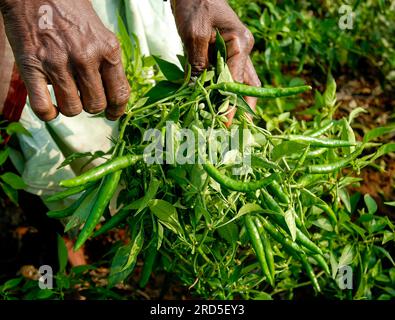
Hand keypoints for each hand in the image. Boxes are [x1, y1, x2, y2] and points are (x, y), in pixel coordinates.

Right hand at [0, 0, 129, 120]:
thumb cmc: (71, 10)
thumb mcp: (100, 33)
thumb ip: (108, 62)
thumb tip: (112, 93)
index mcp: (108, 49)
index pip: (120, 94)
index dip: (117, 110)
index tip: (112, 114)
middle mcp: (86, 57)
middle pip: (96, 105)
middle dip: (91, 106)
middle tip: (84, 97)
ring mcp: (58, 62)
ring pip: (73, 109)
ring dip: (70, 107)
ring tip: (66, 95)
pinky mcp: (32, 65)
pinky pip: (43, 107)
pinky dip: (48, 113)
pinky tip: (50, 108)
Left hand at [172, 0, 260, 124]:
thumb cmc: (195, 4)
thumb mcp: (194, 33)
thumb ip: (199, 63)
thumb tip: (197, 90)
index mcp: (240, 43)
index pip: (238, 80)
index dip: (231, 103)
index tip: (224, 123)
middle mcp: (242, 50)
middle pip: (248, 85)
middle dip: (243, 108)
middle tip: (234, 129)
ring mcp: (235, 53)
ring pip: (240, 83)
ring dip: (234, 103)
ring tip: (227, 123)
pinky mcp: (224, 54)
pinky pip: (227, 77)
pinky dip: (222, 92)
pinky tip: (215, 106)